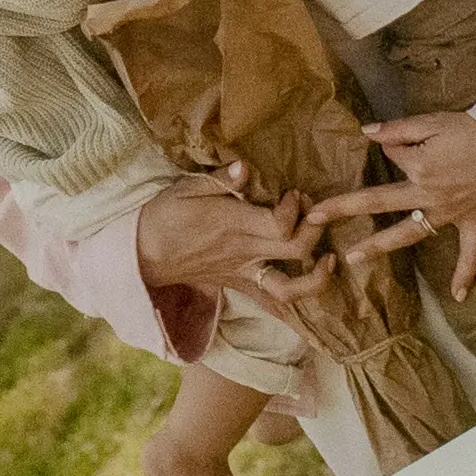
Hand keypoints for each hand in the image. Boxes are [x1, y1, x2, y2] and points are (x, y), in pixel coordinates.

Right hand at [128, 179, 316, 300]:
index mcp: (232, 225)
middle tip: (314, 211)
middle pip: (295, 250)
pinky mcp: (240, 284)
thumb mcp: (186, 188)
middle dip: (315, 229)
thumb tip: (245, 167)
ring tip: (331, 260)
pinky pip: (271, 303)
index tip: (295, 192)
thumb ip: (219, 179)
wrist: (144, 253)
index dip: (295, 208)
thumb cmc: (164, 216)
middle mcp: (244, 252)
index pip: (279, 224)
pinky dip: (294, 309)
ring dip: (316, 279)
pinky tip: (313, 304)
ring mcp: (244, 273)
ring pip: (288, 289)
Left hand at [325, 106, 475, 297]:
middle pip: (380, 204)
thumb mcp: (438, 121)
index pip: (391, 160)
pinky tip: (458, 298)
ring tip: (353, 259)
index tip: (398, 139)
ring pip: (411, 233)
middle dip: (344, 209)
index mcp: (419, 170)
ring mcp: (453, 215)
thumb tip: (367, 133)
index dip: (393, 147)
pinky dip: (466, 276)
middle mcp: (430, 197)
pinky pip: (471, 255)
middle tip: (311, 221)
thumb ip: (400, 129)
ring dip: (381, 246)